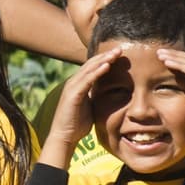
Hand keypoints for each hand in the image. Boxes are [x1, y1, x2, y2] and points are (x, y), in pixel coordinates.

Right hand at [41, 45, 122, 162]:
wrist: (64, 136)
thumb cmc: (77, 124)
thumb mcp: (90, 106)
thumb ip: (95, 96)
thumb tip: (109, 93)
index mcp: (78, 85)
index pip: (92, 68)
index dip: (105, 60)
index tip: (119, 55)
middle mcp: (73, 83)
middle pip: (91, 64)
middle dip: (106, 55)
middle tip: (120, 48)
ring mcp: (72, 88)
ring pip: (89, 69)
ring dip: (103, 59)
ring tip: (116, 53)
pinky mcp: (73, 95)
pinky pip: (86, 80)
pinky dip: (97, 72)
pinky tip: (107, 65)